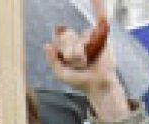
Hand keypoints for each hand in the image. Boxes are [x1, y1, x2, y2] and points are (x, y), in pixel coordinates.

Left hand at [44, 0, 129, 120]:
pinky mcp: (102, 38)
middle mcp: (79, 41)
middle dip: (70, 49)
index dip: (59, 38)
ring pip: (80, 37)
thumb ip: (52, 61)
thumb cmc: (79, 81)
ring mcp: (91, 39)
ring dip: (80, 51)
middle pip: (69, 36)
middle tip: (76, 61)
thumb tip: (46, 44)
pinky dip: (98, 14)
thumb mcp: (61, 73)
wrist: (98, 84)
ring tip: (85, 61)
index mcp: (69, 48)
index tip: (62, 44)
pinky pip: (99, 21)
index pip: (60, 37)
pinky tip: (90, 34)